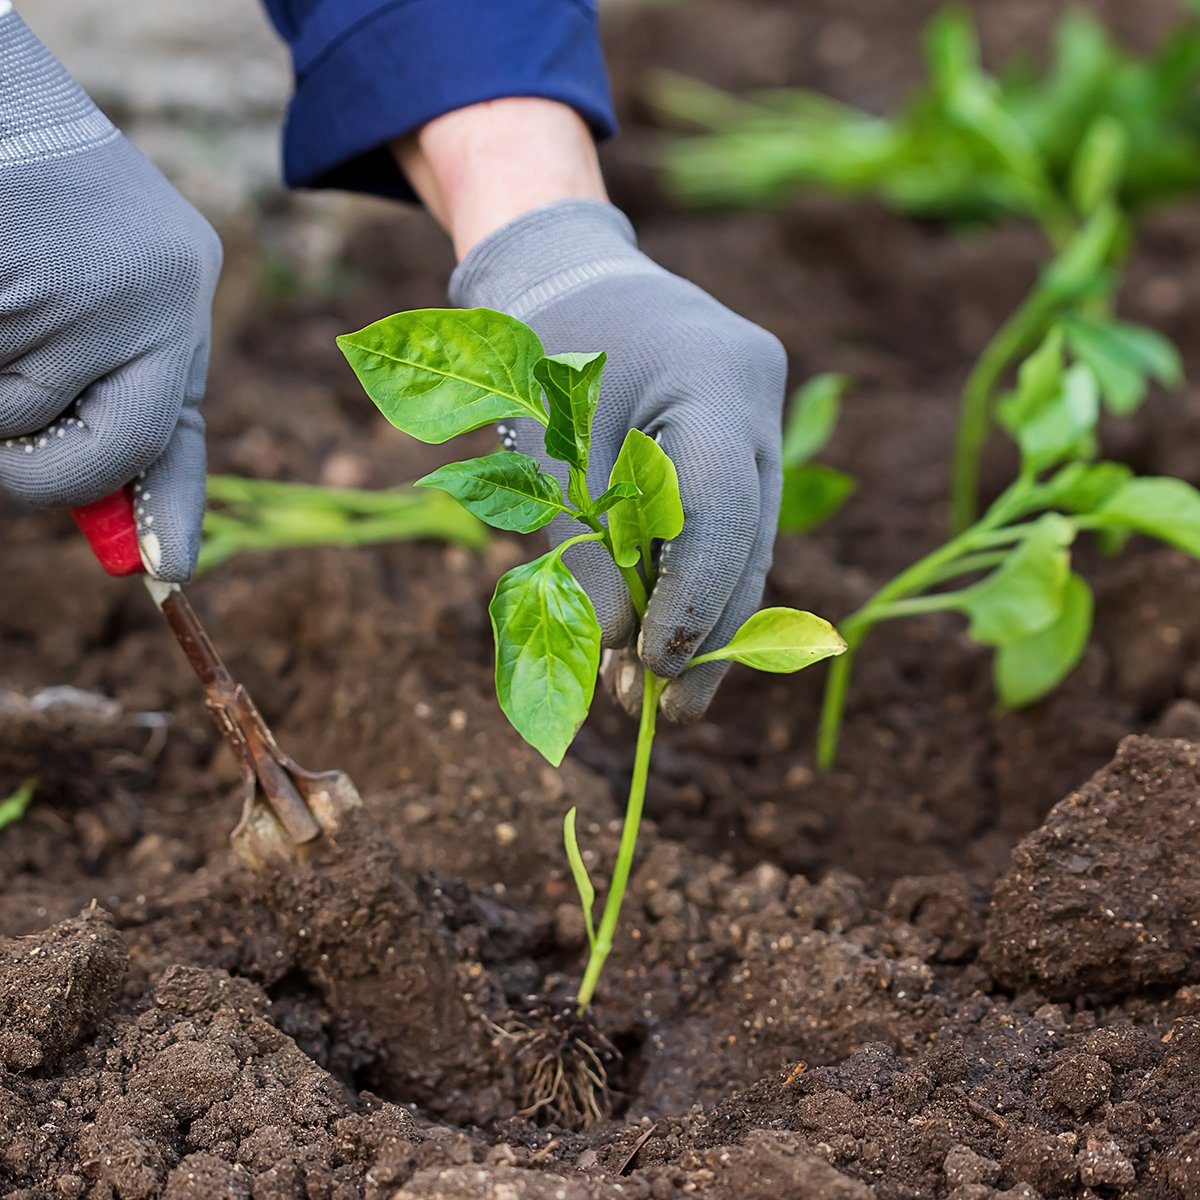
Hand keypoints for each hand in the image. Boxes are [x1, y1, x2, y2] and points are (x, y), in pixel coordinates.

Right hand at [0, 10, 220, 579]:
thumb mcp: (89, 297)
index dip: (173, 505)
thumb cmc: (33, 205)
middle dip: (47, 473)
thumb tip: (102, 506)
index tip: (169, 572)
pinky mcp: (44, 289)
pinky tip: (3, 284)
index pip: (178, 428)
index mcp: (175, 304)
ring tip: (4, 301)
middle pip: (121, 448)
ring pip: (19, 418)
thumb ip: (94, 392)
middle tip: (10, 452)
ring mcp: (106, 297)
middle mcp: (164, 303)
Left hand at [449, 200, 785, 720]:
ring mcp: (761, 416)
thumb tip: (623, 651)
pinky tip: (664, 639)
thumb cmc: (543, 351)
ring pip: (746, 543)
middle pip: (749, 542)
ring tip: (657, 694)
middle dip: (705, 633)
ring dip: (702, 620)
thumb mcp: (550, 451)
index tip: (654, 671)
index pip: (723, 515)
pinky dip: (695, 580)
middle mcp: (757, 398)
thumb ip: (589, 547)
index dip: (693, 604)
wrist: (568, 276)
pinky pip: (729, 524)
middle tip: (665, 711)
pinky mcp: (746, 438)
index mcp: (715, 377)